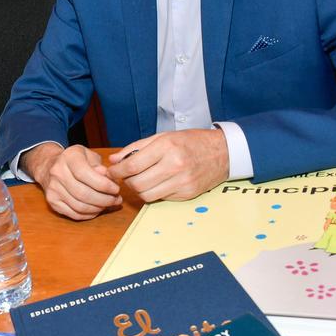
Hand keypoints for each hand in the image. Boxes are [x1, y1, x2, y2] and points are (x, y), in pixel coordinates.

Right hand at [24, 143, 121, 219]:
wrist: (51, 165)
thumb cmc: (76, 161)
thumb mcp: (90, 156)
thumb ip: (100, 166)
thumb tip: (108, 178)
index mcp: (69, 157)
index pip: (85, 174)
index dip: (104, 185)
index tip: (116, 189)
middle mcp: (57, 172)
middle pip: (83, 193)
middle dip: (104, 200)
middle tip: (117, 200)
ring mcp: (53, 188)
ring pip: (79, 206)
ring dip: (98, 208)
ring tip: (109, 205)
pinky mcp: (52, 201)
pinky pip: (74, 214)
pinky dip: (89, 215)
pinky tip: (97, 209)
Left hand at [105, 129, 228, 201]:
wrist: (223, 152)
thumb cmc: (191, 141)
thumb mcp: (163, 137)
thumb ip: (136, 148)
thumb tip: (113, 160)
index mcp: (166, 147)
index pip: (132, 166)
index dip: (117, 171)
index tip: (111, 171)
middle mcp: (174, 165)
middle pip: (137, 184)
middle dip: (126, 182)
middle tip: (126, 176)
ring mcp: (182, 182)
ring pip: (147, 195)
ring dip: (138, 190)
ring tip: (140, 180)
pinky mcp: (187, 194)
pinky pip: (161, 198)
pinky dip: (154, 192)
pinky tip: (158, 182)